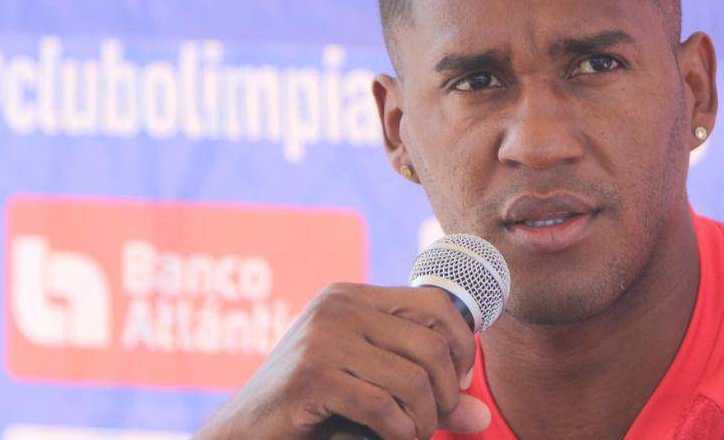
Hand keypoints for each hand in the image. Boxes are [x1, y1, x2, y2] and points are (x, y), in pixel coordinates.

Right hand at [195, 282, 491, 439]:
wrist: (241, 435)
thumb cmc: (310, 413)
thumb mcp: (373, 391)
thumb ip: (426, 396)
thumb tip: (481, 419)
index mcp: (351, 297)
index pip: (434, 304)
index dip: (461, 344)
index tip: (458, 382)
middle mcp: (338, 307)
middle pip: (432, 345)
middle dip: (446, 393)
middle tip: (434, 422)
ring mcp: (322, 338)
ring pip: (414, 379)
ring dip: (424, 420)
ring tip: (412, 435)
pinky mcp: (311, 376)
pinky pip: (384, 407)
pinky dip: (400, 432)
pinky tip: (393, 439)